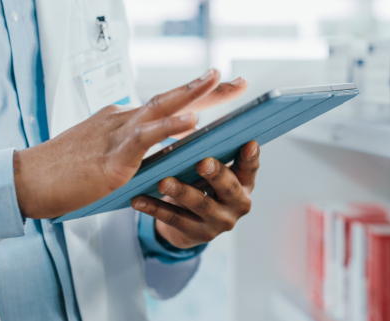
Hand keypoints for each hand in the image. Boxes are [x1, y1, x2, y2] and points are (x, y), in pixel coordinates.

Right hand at [13, 68, 246, 218]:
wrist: (27, 180)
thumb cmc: (61, 172)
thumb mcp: (102, 156)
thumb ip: (129, 153)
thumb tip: (154, 156)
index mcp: (121, 121)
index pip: (165, 104)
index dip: (196, 95)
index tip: (220, 87)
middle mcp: (122, 120)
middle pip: (171, 98)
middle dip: (206, 90)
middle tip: (236, 80)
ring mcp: (117, 135)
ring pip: (161, 108)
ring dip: (192, 95)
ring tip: (218, 83)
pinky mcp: (112, 156)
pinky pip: (146, 137)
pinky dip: (170, 127)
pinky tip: (192, 122)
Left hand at [132, 141, 259, 248]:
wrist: (192, 225)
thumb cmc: (203, 186)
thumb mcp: (214, 173)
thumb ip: (213, 154)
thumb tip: (194, 124)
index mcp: (244, 183)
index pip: (250, 168)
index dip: (251, 157)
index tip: (249, 143)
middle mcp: (238, 204)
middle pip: (228, 188)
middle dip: (216, 174)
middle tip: (202, 163)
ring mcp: (219, 222)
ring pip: (200, 204)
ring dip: (181, 191)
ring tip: (163, 181)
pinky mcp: (198, 235)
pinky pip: (174, 219)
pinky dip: (155, 208)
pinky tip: (138, 200)